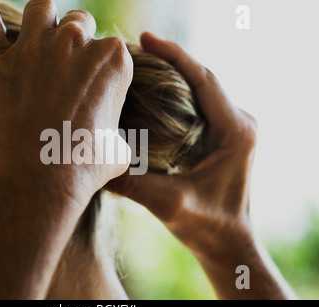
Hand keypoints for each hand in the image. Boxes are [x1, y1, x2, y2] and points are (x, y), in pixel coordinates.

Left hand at [0, 0, 132, 203]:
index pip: (110, 47)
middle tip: (64, 68)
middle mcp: (76, 41)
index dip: (99, 66)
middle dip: (74, 40)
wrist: (42, 173)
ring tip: (36, 41)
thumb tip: (111, 143)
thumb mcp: (117, 150)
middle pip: (79, 21)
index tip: (90, 86)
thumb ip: (115, 133)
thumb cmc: (85, 164)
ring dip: (40, 20)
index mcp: (113, 58)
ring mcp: (35, 46)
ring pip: (40, 7)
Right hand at [108, 32, 296, 299]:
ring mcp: (232, 127)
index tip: (146, 39)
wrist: (227, 242)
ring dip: (173, 72)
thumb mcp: (167, 204)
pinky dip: (176, 91)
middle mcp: (238, 123)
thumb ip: (131, 183)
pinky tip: (153, 90)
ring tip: (141, 63)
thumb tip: (92, 164)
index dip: (174, 55)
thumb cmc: (207, 226)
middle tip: (135, 49)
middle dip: (170, 59)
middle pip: (202, 77)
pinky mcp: (222, 135)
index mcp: (235, 131)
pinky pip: (199, 102)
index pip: (203, 79)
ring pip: (200, 88)